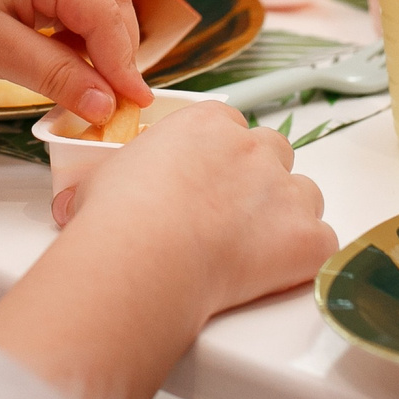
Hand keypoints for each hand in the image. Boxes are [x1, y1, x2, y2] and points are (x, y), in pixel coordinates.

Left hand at [0, 0, 151, 122]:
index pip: (104, 9)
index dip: (123, 60)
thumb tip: (106, 106)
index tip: (136, 102)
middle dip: (118, 49)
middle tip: (121, 101)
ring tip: (100, 90)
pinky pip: (66, 3)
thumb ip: (59, 77)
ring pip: (92, 0)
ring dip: (100, 43)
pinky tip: (73, 69)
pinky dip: (76, 36)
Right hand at [54, 101, 334, 316]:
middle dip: (258, 181)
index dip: (221, 158)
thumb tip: (77, 204)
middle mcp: (254, 148)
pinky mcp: (307, 238)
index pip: (231, 128)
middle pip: (275, 153)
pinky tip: (273, 274)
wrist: (143, 258)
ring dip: (286, 216)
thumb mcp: (99, 181)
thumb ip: (110, 180)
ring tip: (250, 249)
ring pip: (305, 195)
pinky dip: (303, 258)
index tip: (207, 182)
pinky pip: (321, 243)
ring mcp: (286, 192)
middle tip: (229, 216)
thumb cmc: (118, 218)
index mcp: (207, 124)